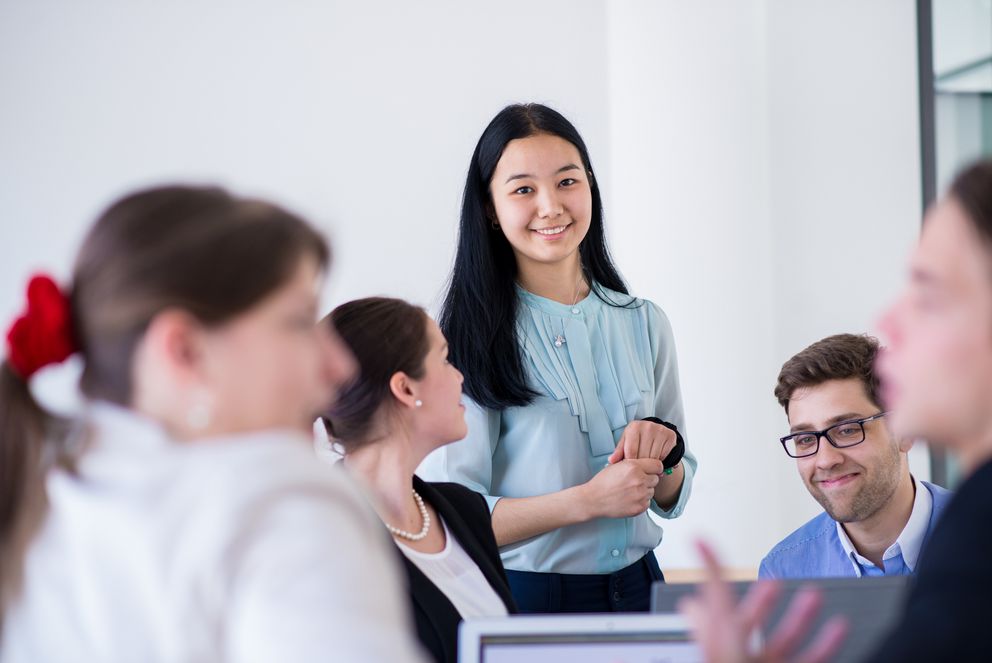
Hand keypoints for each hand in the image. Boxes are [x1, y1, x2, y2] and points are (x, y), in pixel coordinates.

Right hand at [582, 458, 663, 518]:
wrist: (594, 499)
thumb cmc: (603, 482)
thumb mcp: (617, 465)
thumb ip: (634, 463)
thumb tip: (650, 466)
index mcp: (634, 467)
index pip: (658, 465)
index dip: (654, 468)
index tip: (652, 471)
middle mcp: (639, 480)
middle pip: (656, 479)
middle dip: (648, 479)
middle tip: (635, 482)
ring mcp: (640, 495)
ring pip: (652, 491)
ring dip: (644, 491)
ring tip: (630, 491)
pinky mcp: (640, 507)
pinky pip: (648, 502)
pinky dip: (641, 501)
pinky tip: (629, 498)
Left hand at [608, 419, 677, 464]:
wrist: (653, 432)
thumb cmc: (636, 439)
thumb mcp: (626, 442)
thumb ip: (618, 451)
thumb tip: (611, 461)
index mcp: (634, 427)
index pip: (631, 451)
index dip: (630, 463)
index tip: (630, 469)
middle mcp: (648, 426)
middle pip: (643, 455)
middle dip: (640, 465)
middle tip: (639, 470)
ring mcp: (660, 430)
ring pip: (654, 458)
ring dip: (650, 465)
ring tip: (646, 466)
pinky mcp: (670, 436)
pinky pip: (663, 457)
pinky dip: (659, 463)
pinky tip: (655, 461)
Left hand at [678, 540, 847, 662]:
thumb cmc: (729, 662)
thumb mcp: (724, 625)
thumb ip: (715, 584)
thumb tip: (698, 540)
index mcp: (720, 643)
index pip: (720, 610)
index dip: (725, 587)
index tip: (725, 566)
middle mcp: (742, 658)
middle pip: (751, 627)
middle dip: (765, 602)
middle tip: (777, 583)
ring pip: (785, 642)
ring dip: (801, 617)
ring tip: (814, 594)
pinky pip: (810, 661)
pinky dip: (826, 644)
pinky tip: (838, 627)